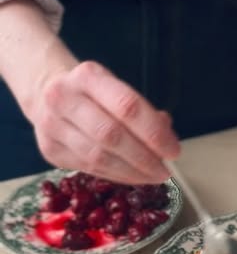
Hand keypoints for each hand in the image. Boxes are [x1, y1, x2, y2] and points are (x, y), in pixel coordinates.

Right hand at [30, 60, 179, 183]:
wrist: (46, 94)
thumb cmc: (92, 94)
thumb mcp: (115, 89)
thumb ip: (142, 111)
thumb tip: (167, 137)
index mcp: (87, 76)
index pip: (126, 106)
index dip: (153, 132)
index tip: (173, 150)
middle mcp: (64, 98)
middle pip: (111, 135)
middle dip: (144, 157)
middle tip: (165, 170)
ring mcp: (52, 126)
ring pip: (98, 157)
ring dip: (132, 172)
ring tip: (153, 176)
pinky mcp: (49, 150)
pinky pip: (89, 168)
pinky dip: (116, 176)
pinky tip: (133, 177)